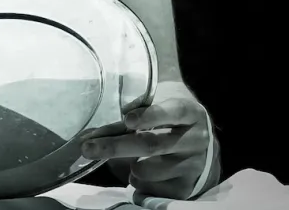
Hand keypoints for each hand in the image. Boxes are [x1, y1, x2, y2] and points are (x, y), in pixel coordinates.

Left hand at [81, 82, 212, 199]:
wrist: (200, 140)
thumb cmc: (170, 113)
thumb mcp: (161, 98)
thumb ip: (136, 103)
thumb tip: (100, 117)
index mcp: (189, 112)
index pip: (172, 112)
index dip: (150, 116)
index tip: (127, 119)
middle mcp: (195, 140)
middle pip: (152, 145)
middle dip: (116, 146)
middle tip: (88, 147)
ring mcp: (193, 166)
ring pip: (151, 170)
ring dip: (127, 166)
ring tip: (118, 160)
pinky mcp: (187, 188)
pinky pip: (155, 190)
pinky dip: (138, 183)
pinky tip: (134, 173)